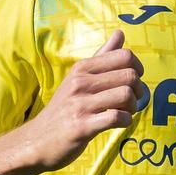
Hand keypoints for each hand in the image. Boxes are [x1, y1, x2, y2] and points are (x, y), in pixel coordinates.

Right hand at [21, 30, 143, 171]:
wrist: (37, 141)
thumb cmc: (63, 109)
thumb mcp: (77, 78)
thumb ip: (101, 56)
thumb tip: (120, 33)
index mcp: (82, 68)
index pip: (124, 56)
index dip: (137, 69)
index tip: (133, 82)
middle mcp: (81, 82)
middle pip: (130, 75)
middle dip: (138, 90)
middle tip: (131, 101)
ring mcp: (80, 104)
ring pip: (125, 95)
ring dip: (133, 107)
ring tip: (125, 112)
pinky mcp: (82, 126)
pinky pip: (116, 117)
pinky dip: (125, 121)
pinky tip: (118, 123)